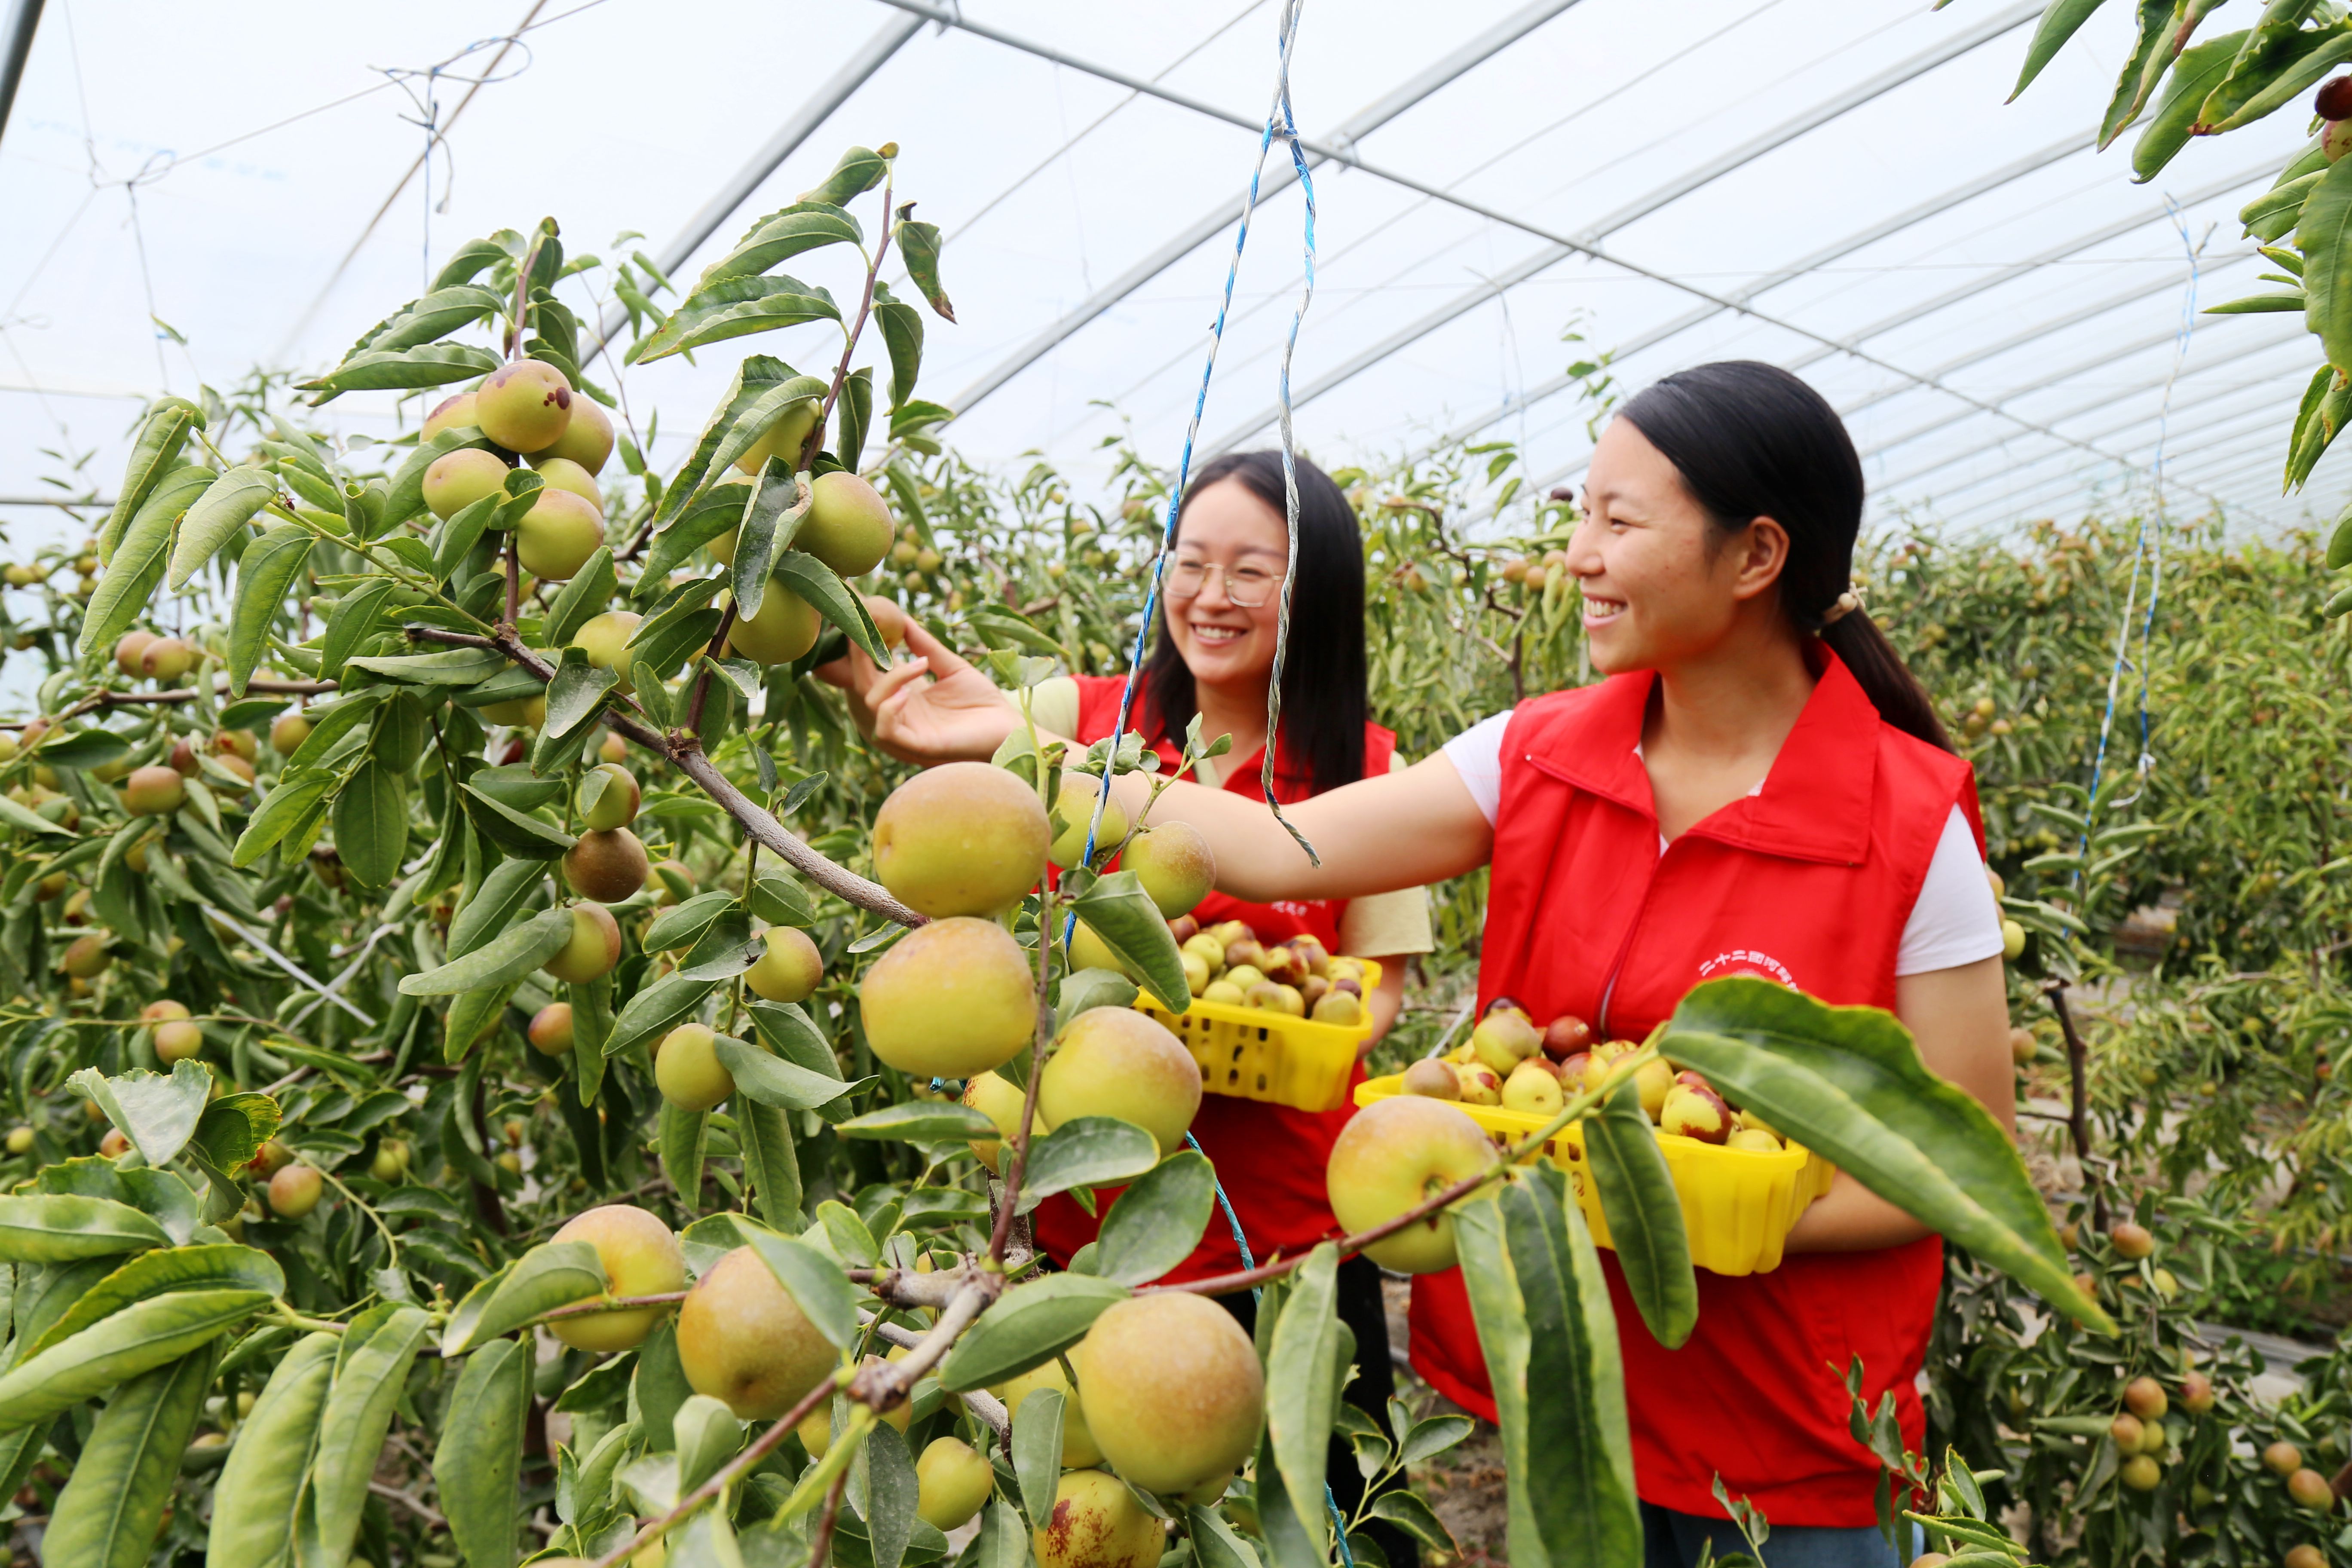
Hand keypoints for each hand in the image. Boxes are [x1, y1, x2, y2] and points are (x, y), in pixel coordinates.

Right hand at [838, 620, 1023, 765]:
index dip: (860, 651)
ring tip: (916, 665)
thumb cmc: (982, 701)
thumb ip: (925, 646)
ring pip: (870, 705)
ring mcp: (905, 731)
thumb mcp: (950, 666)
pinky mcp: (917, 746)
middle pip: (861, 687)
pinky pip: (886, 730)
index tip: (865, 623)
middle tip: (870, 634)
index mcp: (903, 697)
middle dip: (860, 660)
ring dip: (886, 681)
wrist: (1008, 729)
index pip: (868, 673)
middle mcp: (899, 714)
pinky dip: (888, 709)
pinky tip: (905, 694)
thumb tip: (902, 618)